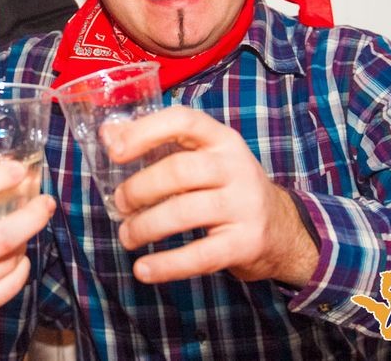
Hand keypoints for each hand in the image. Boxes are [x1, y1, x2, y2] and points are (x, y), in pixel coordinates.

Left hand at [105, 106, 318, 286]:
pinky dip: (166, 265)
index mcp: (222, 140)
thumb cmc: (228, 187)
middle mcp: (236, 167)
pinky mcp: (246, 243)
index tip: (114, 150)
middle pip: (178, 171)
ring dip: (145, 227)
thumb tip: (108, 133)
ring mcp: (244, 205)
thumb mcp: (203, 157)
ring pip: (184, 213)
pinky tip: (143, 269)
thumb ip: (158, 144)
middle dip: (138, 189)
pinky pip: (199, 256)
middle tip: (120, 204)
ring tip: (127, 236)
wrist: (283, 228)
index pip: (183, 122)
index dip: (145, 132)